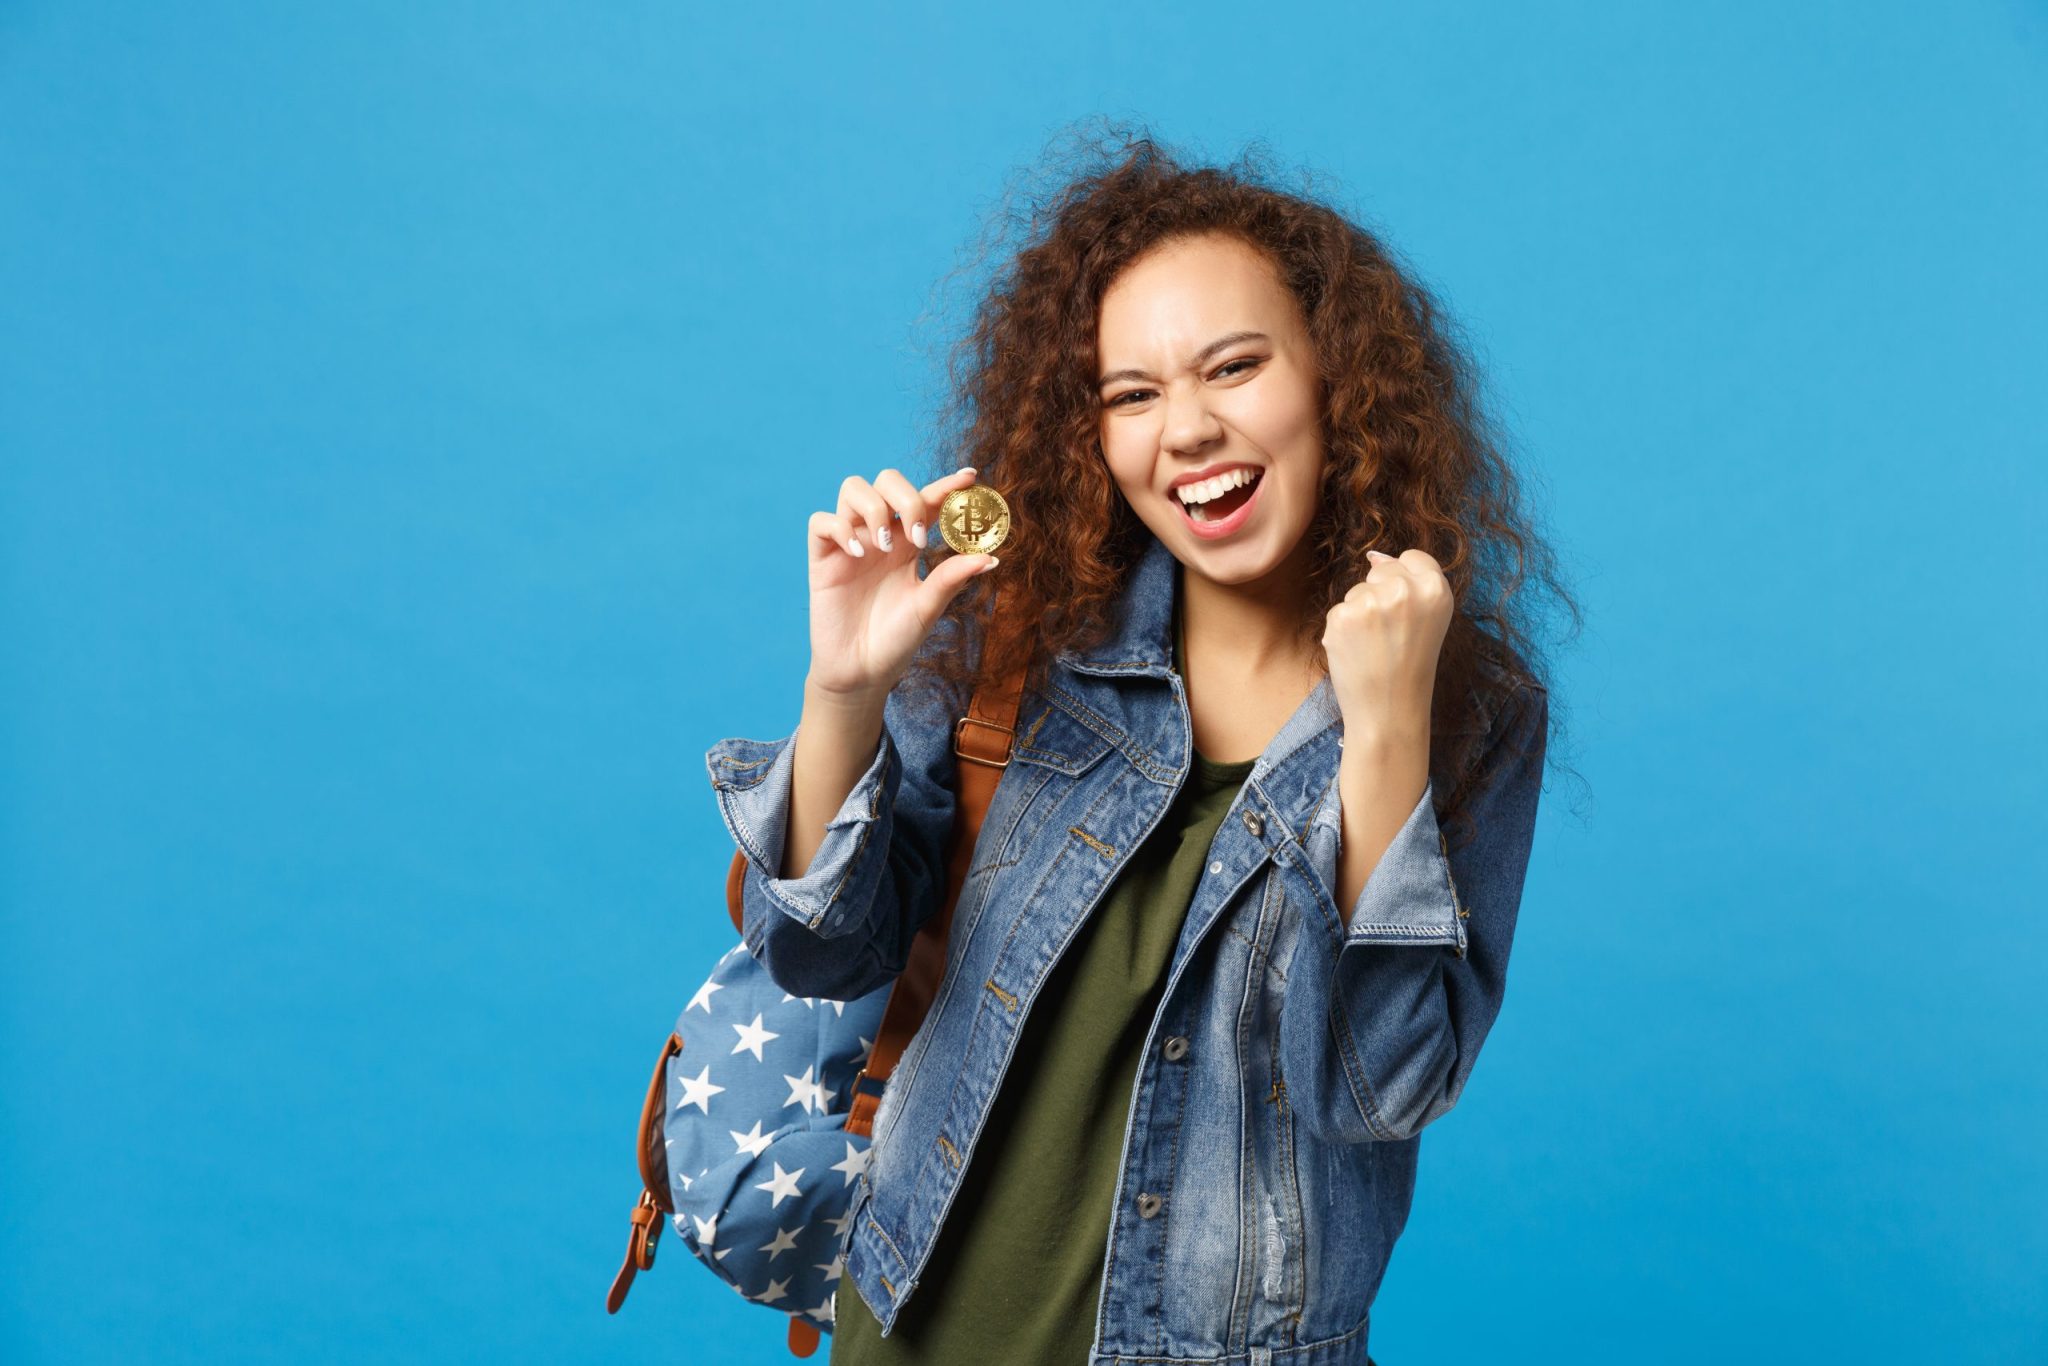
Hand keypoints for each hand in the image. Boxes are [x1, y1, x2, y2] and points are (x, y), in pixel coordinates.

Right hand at [805, 466, 997, 699]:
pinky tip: (857, 553)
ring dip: (874, 508)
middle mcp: (880, 536)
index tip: (971, 477)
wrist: (861, 673)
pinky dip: (840, 527)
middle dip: (907, 497)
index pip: (928, 501)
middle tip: (918, 538)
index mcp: (909, 544)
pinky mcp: (823, 558)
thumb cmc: (896, 641)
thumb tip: (991, 557)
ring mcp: (850, 543)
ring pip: (853, 488)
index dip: (947, 485)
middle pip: (888, 481)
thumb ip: (952, 579)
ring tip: (884, 548)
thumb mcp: (928, 608)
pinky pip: (821, 521)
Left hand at [1321, 548, 1453, 740]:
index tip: (1405, 608)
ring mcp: (1371, 602)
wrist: (1389, 710)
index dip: (1405, 580)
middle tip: (1390, 633)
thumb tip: (1374, 556)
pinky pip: (1339, 609)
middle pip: (1382, 570)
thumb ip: (1412, 584)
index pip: (1413, 557)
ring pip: (1357, 590)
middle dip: (1380, 594)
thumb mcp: (1430, 620)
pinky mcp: (1343, 616)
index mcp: (1436, 589)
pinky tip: (1357, 651)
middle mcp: (1404, 590)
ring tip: (1374, 645)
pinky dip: (1343, 629)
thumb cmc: (1411, 667)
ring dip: (1360, 612)